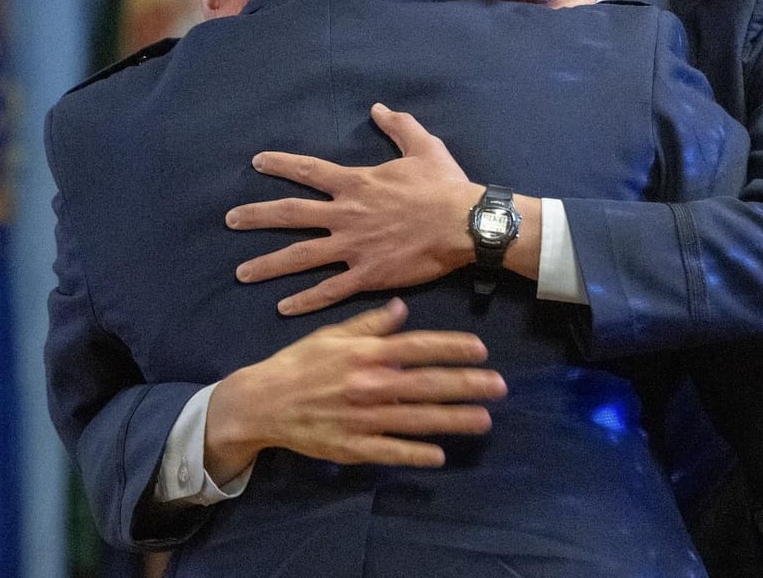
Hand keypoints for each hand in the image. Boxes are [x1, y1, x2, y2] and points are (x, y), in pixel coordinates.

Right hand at [203, 298, 503, 480]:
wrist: (262, 402)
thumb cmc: (299, 364)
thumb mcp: (331, 335)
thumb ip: (368, 324)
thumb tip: (402, 308)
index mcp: (365, 353)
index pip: (417, 347)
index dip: (451, 347)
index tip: (481, 349)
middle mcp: (369, 384)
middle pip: (426, 384)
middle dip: (466, 384)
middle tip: (499, 386)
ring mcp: (362, 418)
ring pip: (416, 420)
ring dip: (453, 420)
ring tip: (484, 419)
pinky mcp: (353, 447)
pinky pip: (390, 451)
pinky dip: (415, 454)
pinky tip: (440, 455)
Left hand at [228, 103, 482, 314]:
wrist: (466, 224)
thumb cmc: (445, 185)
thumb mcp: (423, 145)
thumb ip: (398, 126)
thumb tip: (378, 107)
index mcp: (356, 183)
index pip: (308, 171)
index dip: (280, 164)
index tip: (256, 162)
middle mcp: (346, 215)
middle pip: (291, 214)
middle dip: (257, 217)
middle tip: (230, 220)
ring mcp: (354, 247)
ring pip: (300, 256)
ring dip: (268, 265)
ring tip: (241, 273)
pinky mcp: (368, 276)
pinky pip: (329, 290)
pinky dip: (305, 300)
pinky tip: (282, 308)